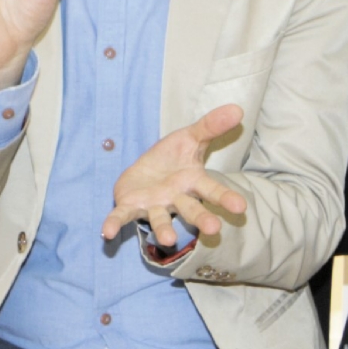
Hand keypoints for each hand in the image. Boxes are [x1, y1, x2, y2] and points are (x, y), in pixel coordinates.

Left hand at [100, 106, 248, 249]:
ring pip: (160, 218)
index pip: (212, 190)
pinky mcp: (131, 206)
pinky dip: (114, 224)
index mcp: (192, 182)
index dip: (226, 198)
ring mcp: (154, 205)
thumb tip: (237, 108)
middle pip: (191, 209)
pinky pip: (122, 216)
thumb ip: (211, 126)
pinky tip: (106, 233)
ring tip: (168, 240)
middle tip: (214, 229)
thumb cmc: (172, 158)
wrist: (144, 172)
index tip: (241, 207)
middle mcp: (176, 198)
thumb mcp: (190, 137)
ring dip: (164, 229)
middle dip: (201, 218)